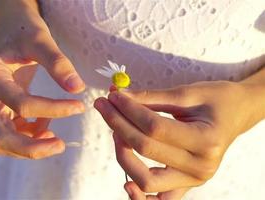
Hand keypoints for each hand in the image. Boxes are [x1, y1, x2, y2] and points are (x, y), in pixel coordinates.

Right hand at [0, 0, 84, 158]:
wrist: (10, 30)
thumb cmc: (23, 31)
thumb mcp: (40, 39)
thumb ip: (58, 62)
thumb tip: (78, 89)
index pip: (21, 105)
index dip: (53, 109)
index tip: (79, 106)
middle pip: (1, 138)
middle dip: (33, 148)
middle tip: (62, 145)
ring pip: (5, 142)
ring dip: (31, 146)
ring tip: (56, 136)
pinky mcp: (0, 110)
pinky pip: (13, 133)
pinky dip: (31, 135)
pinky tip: (47, 121)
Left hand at [94, 80, 264, 198]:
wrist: (238, 113)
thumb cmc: (217, 100)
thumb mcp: (188, 93)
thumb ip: (152, 98)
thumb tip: (118, 97)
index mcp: (206, 139)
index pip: (153, 127)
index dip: (127, 111)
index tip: (112, 97)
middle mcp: (201, 166)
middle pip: (145, 149)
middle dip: (118, 124)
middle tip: (104, 106)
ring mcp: (195, 180)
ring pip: (147, 180)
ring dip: (123, 156)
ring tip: (116, 131)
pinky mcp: (187, 185)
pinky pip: (161, 199)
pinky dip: (141, 195)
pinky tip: (127, 183)